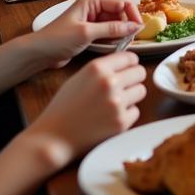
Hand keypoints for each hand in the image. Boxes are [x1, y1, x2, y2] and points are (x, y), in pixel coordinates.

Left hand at [19, 0, 141, 70]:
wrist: (38, 53)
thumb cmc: (57, 39)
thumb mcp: (86, 33)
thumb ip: (112, 29)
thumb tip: (135, 27)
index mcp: (92, 0)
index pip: (121, 3)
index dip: (133, 14)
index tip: (140, 28)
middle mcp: (94, 7)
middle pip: (120, 13)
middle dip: (127, 25)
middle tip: (132, 39)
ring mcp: (93, 20)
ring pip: (116, 24)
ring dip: (120, 34)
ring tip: (122, 43)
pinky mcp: (91, 31)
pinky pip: (109, 33)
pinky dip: (113, 39)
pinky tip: (113, 46)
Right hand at [24, 52, 146, 168]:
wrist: (53, 137)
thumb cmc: (64, 107)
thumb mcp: (79, 78)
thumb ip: (103, 69)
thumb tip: (126, 63)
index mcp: (97, 68)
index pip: (130, 57)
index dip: (130, 63)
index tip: (129, 68)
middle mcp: (109, 82)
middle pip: (140, 72)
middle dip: (133, 79)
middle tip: (123, 87)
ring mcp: (117, 103)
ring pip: (141, 91)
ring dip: (131, 96)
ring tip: (114, 103)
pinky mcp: (121, 122)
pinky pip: (136, 111)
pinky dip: (126, 115)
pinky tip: (110, 118)